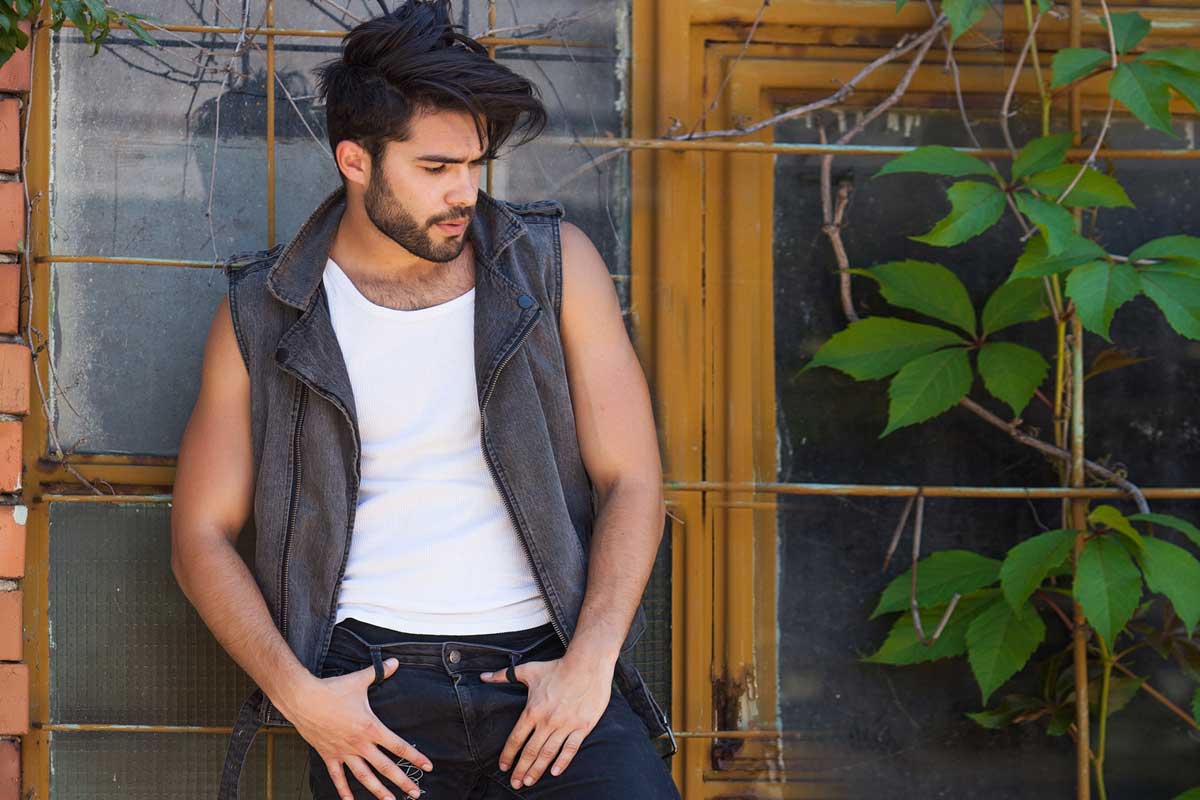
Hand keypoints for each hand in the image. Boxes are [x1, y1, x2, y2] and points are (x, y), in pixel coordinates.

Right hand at [282, 657, 433, 799]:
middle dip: (402, 781)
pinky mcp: (328, 755)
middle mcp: (359, 744)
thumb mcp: (359, 680)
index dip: (415, 757)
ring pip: (364, 777)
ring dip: (378, 791)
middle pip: (385, 767)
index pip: (398, 746)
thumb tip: (395, 662)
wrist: (303, 699)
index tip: (428, 766)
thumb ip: (380, 672)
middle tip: (415, 793)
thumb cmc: (332, 690)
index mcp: (371, 727)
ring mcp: (344, 752)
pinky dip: (343, 790)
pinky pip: (337, 777)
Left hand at [480, 654, 614, 788]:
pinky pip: (571, 749)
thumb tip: (483, 676)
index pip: (516, 738)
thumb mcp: (528, 670)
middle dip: (520, 769)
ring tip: (529, 781)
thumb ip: (504, 675)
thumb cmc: (557, 667)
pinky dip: (563, 762)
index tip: (503, 766)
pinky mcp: (582, 726)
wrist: (587, 664)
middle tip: (515, 783)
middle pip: (530, 751)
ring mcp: (565, 725)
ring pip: (548, 753)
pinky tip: (555, 772)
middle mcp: (547, 721)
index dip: (508, 754)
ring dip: (537, 769)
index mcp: (533, 710)